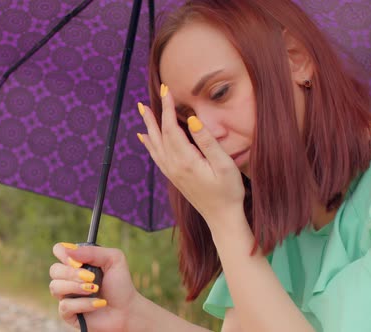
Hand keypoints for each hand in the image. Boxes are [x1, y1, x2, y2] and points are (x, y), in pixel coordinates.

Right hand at [49, 243, 138, 330]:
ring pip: (55, 287)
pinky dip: (83, 304)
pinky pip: (65, 306)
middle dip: (72, 273)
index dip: (64, 253)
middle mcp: (69, 278)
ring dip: (76, 287)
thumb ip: (92, 251)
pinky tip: (98, 304)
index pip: (58, 250)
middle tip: (92, 277)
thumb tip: (68, 251)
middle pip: (54, 269)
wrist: (127, 310)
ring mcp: (67, 295)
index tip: (79, 261)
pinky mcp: (68, 313)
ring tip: (94, 289)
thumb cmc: (120, 285)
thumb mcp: (113, 259)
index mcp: (77, 262)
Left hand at [138, 84, 244, 227]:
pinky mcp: (174, 177)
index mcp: (185, 160)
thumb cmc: (228, 191)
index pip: (171, 127)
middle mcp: (173, 166)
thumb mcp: (224, 165)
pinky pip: (156, 155)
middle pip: (159, 134)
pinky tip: (144, 137)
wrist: (222, 218)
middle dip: (155, 113)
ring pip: (155, 144)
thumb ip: (207, 142)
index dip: (167, 108)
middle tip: (150, 96)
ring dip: (148, 126)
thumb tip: (191, 120)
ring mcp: (172, 172)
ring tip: (142, 111)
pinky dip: (149, 144)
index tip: (166, 89)